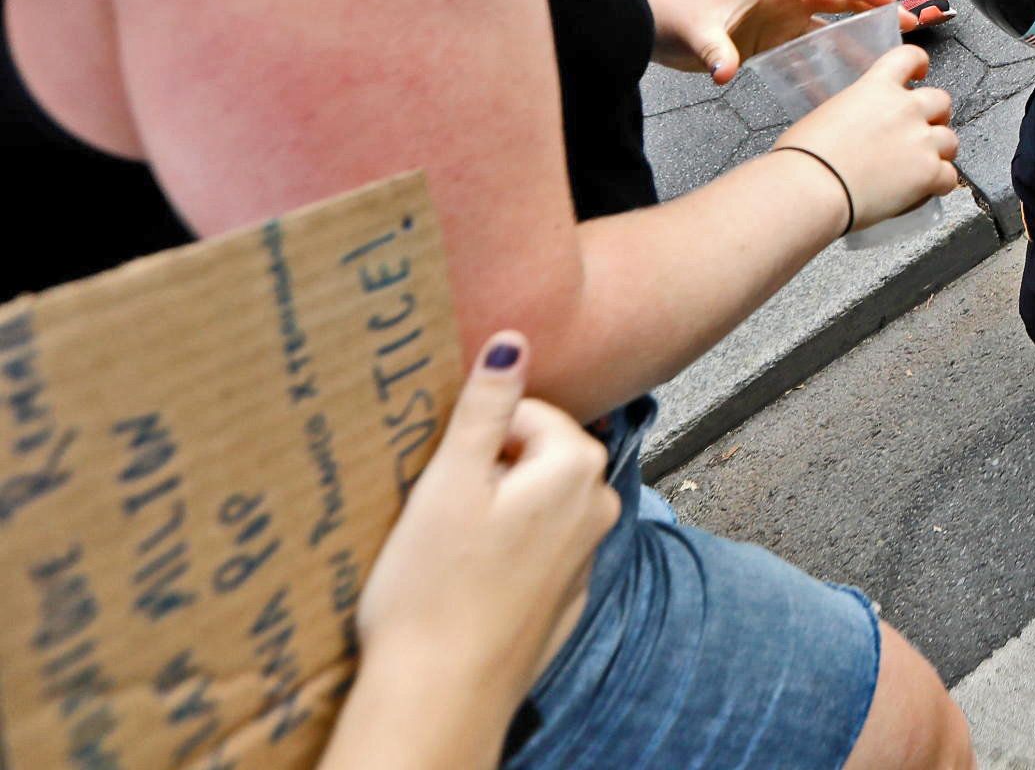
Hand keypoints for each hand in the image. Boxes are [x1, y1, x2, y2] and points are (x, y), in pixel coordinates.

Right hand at [329, 332, 614, 769]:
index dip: (474, 438)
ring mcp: (587, 556)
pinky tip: (464, 584)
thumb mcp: (449, 480)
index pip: (526, 412)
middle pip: (533, 456)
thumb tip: (515, 339)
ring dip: (492, 512)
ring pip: (532, 504)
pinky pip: (532, 551)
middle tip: (438, 513)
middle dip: (486, 471)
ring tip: (445, 549)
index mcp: (577, 467)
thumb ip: (486, 405)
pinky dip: (501, 555)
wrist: (440, 697)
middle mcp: (599, 506)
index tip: (440, 475)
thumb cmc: (434, 588)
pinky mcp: (565, 598)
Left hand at [649, 0, 895, 81]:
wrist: (654, 28)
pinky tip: (845, 81)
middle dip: (875, 9)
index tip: (891, 2)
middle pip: (838, 1)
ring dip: (859, 36)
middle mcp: (782, 3)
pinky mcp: (770, 43)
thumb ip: (714, 52)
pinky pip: (809, 50)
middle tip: (910, 24)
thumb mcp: (696, 34)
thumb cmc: (676, 18)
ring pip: (829, 26)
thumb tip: (724, 74)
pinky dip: (829, 61)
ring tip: (889, 53)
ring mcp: (778, 23)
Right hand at [778, 42, 958, 229]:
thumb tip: (852, 131)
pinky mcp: (929, 173)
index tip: (921, 72)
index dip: (919, 64)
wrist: (811, 188)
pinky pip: (950, 177)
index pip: (909, 57)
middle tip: (921, 131)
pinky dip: (940, 184)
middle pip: (941, 101)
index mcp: (875, 88)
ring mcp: (921, 140)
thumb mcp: (825, 116)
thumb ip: (851, 115)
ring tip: (922, 166)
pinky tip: (925, 191)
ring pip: (951, 140)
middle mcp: (905, 108)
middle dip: (935, 115)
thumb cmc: (804, 157)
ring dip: (940, 152)